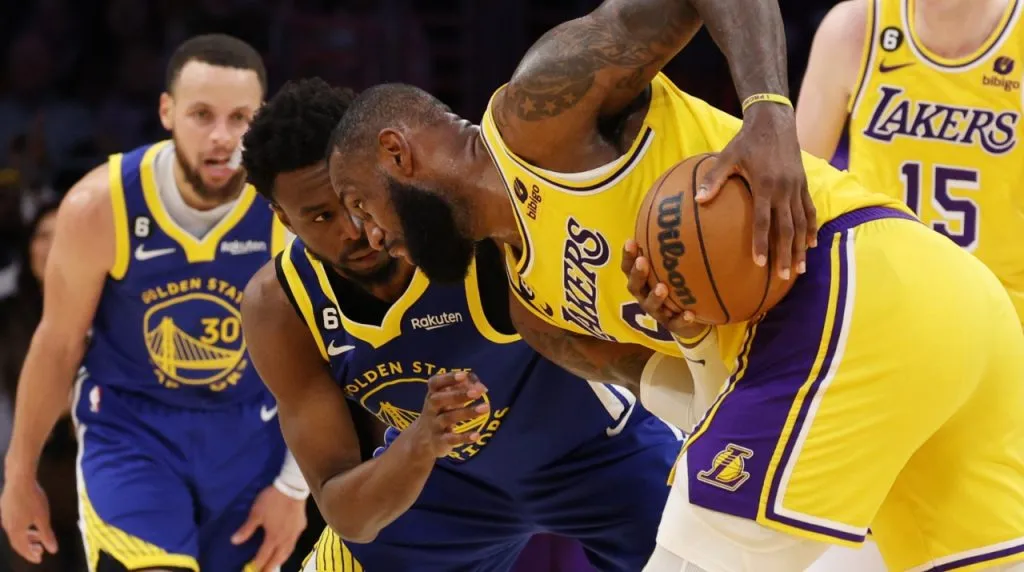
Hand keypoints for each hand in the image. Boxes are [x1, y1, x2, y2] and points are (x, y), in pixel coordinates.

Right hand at [0, 475, 57, 563]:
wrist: (20, 479)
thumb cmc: (33, 498)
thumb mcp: (43, 518)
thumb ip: (47, 535)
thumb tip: (53, 550)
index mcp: (15, 530)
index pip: (22, 548)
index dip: (30, 555)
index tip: (39, 559)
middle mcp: (7, 525)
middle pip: (17, 541)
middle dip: (29, 547)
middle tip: (41, 550)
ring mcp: (5, 516)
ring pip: (16, 531)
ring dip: (27, 536)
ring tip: (40, 536)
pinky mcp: (5, 508)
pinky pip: (14, 523)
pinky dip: (23, 527)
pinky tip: (31, 522)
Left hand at [231, 485, 306, 570]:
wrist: (292, 488)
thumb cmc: (272, 501)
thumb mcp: (256, 514)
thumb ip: (246, 529)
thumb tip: (234, 541)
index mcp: (273, 538)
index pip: (263, 556)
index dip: (257, 565)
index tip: (251, 570)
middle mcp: (284, 540)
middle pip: (277, 558)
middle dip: (270, 567)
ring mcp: (294, 534)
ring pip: (287, 553)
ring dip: (280, 561)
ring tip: (275, 566)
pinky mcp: (301, 527)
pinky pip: (293, 544)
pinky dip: (288, 551)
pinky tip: (286, 549)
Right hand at [409, 371, 488, 458]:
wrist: (421, 440)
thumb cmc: (441, 411)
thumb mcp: (449, 398)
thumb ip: (466, 389)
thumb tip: (482, 388)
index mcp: (433, 394)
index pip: (435, 383)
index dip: (448, 378)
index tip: (463, 375)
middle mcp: (431, 408)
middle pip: (439, 400)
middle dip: (458, 395)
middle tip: (477, 393)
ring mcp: (434, 425)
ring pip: (448, 418)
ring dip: (467, 412)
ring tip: (486, 408)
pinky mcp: (439, 441)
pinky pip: (451, 439)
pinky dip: (464, 437)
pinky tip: (477, 435)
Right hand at [621, 240, 706, 338]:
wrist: (694, 315)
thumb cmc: (681, 281)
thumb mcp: (678, 262)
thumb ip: (678, 242)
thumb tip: (693, 204)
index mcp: (643, 279)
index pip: (629, 266)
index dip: (628, 255)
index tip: (631, 241)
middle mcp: (645, 295)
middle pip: (634, 286)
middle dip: (637, 273)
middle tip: (643, 261)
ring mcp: (658, 312)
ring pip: (651, 306)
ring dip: (655, 297)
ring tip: (663, 288)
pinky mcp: (673, 325)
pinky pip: (676, 324)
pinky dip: (682, 319)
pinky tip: (690, 313)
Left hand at [698, 103, 817, 279]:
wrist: (774, 122)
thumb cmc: (746, 141)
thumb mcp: (727, 156)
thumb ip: (714, 179)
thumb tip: (698, 200)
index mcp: (764, 185)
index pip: (764, 221)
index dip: (763, 243)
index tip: (760, 264)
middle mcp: (784, 189)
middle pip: (787, 228)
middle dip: (786, 254)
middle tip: (784, 276)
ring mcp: (796, 188)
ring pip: (802, 223)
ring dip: (801, 248)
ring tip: (800, 269)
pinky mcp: (803, 184)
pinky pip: (809, 210)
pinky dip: (812, 228)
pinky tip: (812, 245)